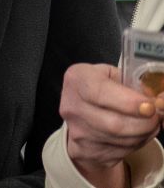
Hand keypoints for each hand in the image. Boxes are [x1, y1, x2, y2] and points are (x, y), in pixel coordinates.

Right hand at [60, 63, 163, 184]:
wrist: (78, 115)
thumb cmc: (97, 88)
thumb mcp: (110, 74)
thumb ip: (131, 83)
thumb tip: (156, 100)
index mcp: (77, 80)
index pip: (101, 93)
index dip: (128, 102)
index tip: (149, 107)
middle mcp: (72, 107)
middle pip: (114, 124)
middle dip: (144, 123)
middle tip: (156, 116)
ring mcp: (78, 133)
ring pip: (121, 141)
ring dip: (143, 134)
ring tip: (150, 124)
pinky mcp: (86, 152)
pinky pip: (120, 152)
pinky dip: (136, 144)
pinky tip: (138, 133)